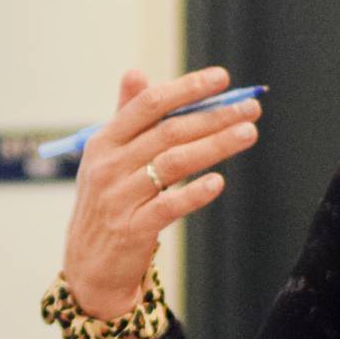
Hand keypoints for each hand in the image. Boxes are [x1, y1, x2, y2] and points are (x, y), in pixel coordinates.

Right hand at [61, 66, 262, 320]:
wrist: (88, 266)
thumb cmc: (108, 202)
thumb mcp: (108, 158)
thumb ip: (126, 117)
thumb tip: (135, 72)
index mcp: (104, 141)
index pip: (149, 105)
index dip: (186, 88)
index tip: (222, 78)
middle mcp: (109, 166)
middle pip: (169, 132)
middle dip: (214, 116)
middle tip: (251, 108)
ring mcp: (119, 198)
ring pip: (174, 163)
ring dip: (215, 145)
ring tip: (248, 133)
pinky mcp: (132, 230)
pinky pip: (168, 206)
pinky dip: (194, 193)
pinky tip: (219, 182)